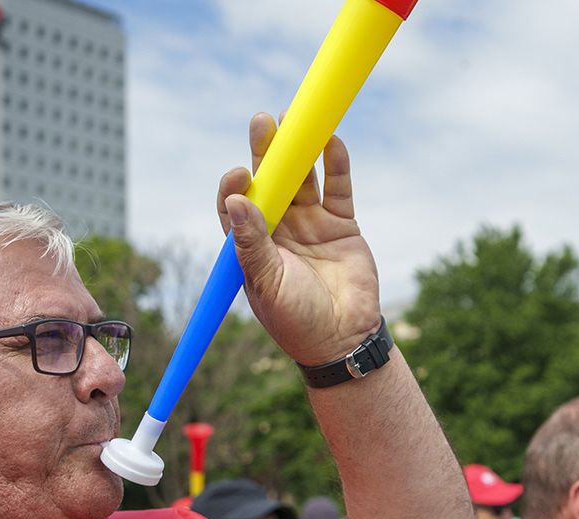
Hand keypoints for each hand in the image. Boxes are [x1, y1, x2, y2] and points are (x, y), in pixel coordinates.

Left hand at [218, 113, 381, 366]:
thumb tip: (236, 200)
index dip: (235, 185)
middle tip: (264, 120)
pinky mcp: (341, 224)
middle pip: (268, 181)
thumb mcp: (267, 284)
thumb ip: (252, 243)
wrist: (344, 339)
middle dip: (265, 151)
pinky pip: (337, 187)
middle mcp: (278, 229)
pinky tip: (331, 141)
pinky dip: (336, 164)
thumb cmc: (296, 320)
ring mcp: (310, 224)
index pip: (237, 205)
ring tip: (295, 119)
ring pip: (302, 178)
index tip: (240, 173)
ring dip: (298, 149)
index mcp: (251, 244)